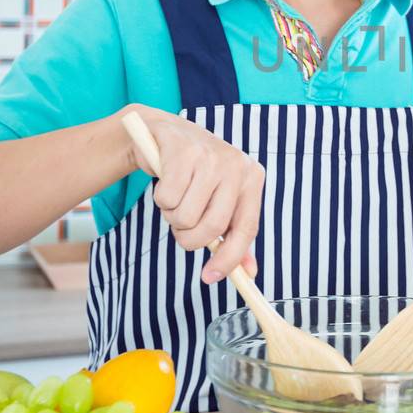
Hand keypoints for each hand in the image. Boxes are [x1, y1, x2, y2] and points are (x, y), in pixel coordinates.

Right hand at [129, 109, 261, 284]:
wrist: (166, 134)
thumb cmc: (197, 175)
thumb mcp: (221, 200)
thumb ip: (234, 235)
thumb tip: (249, 274)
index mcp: (252, 179)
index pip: (246, 229)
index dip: (228, 259)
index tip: (208, 278)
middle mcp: (237, 165)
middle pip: (212, 227)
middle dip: (189, 238)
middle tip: (181, 228)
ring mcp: (211, 156)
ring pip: (185, 216)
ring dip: (172, 217)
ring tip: (176, 197)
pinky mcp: (183, 152)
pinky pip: (166, 199)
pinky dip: (160, 199)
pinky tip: (166, 181)